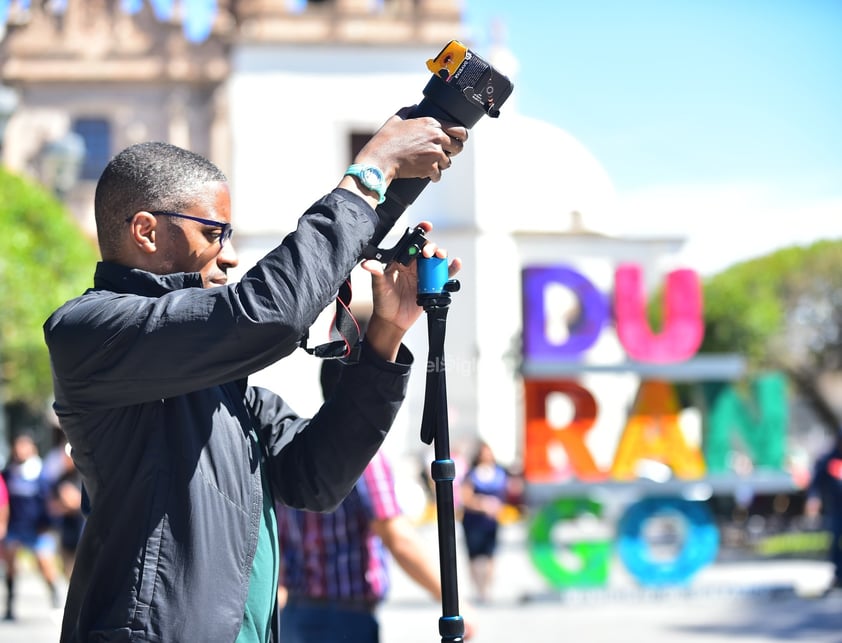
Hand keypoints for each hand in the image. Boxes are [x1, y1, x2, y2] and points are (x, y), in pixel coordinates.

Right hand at [356, 109, 467, 182]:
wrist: (380, 159)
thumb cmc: (385, 140)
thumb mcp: (396, 119)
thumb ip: (408, 111)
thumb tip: (414, 107)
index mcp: (431, 123)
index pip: (459, 130)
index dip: (461, 137)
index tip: (457, 140)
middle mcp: (437, 137)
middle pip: (458, 147)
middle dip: (452, 151)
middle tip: (444, 154)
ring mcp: (435, 154)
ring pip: (448, 162)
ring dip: (441, 165)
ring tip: (430, 164)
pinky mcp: (430, 168)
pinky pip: (438, 175)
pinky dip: (432, 176)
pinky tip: (426, 174)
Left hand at [362, 221, 461, 360]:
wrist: (393, 320)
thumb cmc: (383, 301)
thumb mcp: (379, 286)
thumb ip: (376, 273)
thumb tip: (367, 264)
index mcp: (401, 260)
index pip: (411, 242)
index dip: (420, 232)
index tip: (426, 226)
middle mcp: (414, 265)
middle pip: (427, 249)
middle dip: (430, 247)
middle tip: (427, 253)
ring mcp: (424, 274)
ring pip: (437, 259)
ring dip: (442, 255)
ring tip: (440, 257)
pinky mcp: (433, 285)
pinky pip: (445, 275)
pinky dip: (452, 268)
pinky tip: (456, 263)